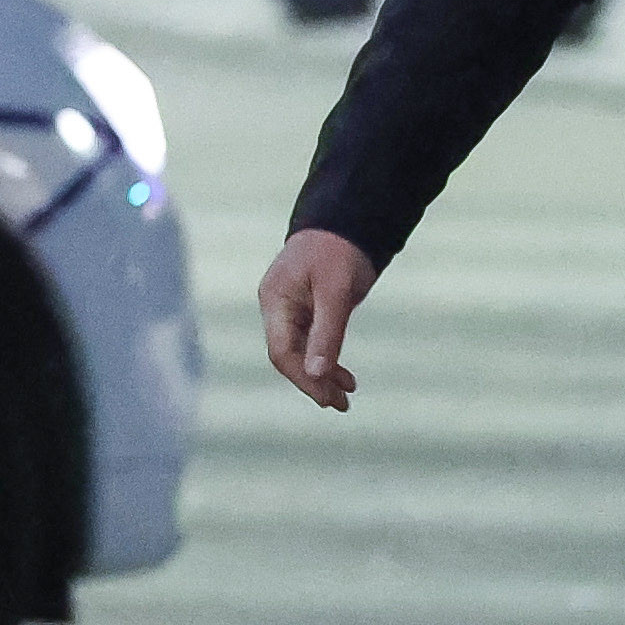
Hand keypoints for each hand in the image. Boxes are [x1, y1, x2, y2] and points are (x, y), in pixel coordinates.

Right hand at [258, 229, 381, 411]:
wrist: (348, 220)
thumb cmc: (339, 249)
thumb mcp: (336, 291)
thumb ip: (327, 332)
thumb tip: (318, 374)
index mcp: (275, 299)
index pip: (282, 351)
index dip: (304, 377)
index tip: (328, 397)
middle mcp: (278, 307)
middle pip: (289, 355)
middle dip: (313, 382)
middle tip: (340, 404)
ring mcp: (291, 309)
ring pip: (301, 352)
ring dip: (322, 375)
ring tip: (345, 397)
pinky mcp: (308, 309)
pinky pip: (313, 342)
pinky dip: (328, 359)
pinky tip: (344, 377)